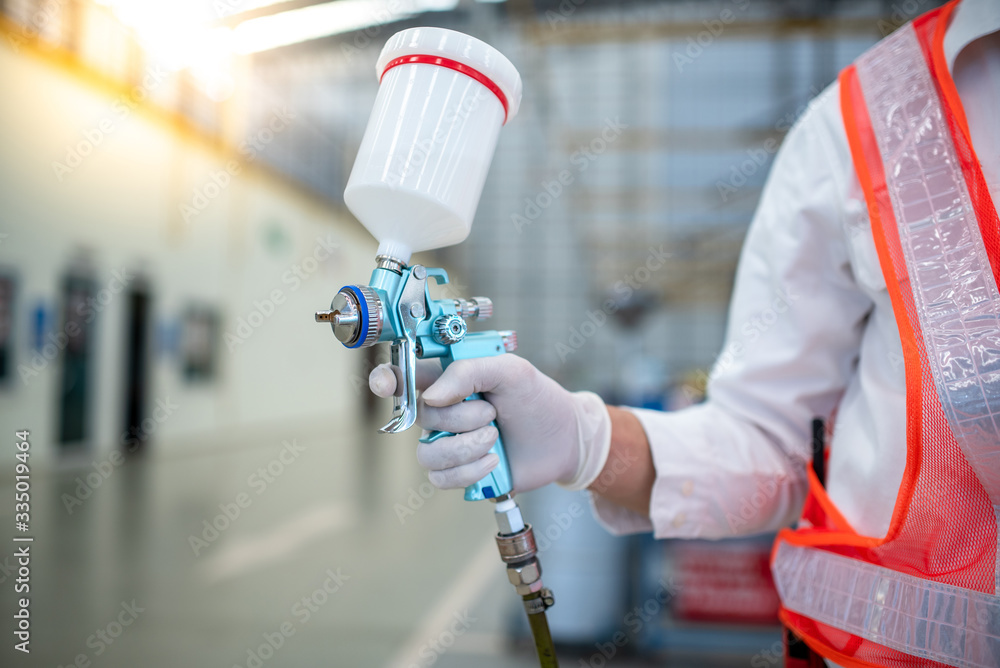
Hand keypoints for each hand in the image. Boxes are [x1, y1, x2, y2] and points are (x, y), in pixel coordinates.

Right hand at [369, 354, 610, 492]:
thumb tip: (431, 395)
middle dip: (460, 418)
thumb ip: (469, 371)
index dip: (387, 379)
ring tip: (495, 439)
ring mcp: (449, 442)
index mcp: (450, 380)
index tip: (385, 385)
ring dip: (465, 447)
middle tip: (492, 412)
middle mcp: (443, 411)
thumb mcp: (511, 370)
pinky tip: (493, 462)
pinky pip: (441, 478)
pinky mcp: (460, 471)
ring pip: (427, 453)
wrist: (564, 439)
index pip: (405, 377)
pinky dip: (469, 470)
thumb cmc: (537, 399)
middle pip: (420, 417)